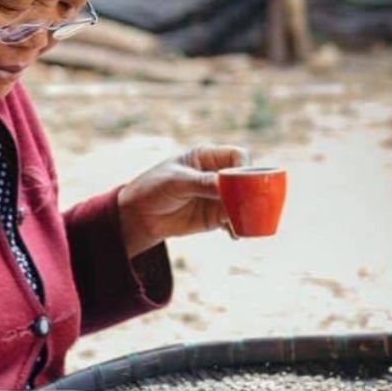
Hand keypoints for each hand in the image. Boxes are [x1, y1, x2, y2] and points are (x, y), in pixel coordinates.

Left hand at [116, 145, 248, 257]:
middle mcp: (217, 175)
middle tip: (252, 205)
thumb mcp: (176, 182)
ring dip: (247, 212)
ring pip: (243, 202)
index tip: (243, 181)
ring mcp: (218, 196)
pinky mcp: (215, 216)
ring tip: (243, 223)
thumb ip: (202, 183)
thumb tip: (225, 186)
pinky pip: (234, 220)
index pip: (237, 156)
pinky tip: (234, 234)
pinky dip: (238, 226)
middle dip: (251, 192)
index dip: (245, 167)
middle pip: (245, 180)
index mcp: (207, 157)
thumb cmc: (154, 188)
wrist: (140, 215)